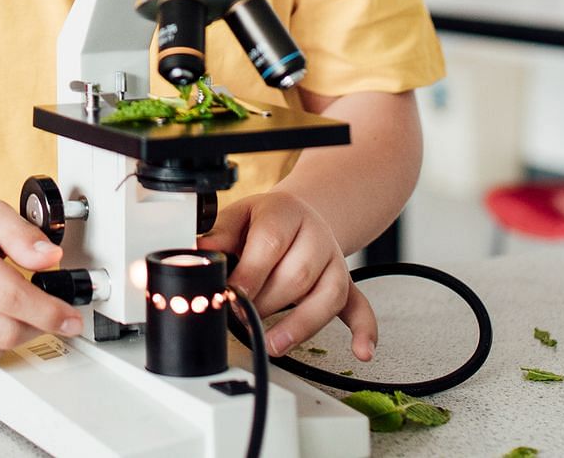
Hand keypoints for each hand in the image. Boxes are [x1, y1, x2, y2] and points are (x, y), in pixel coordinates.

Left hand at [198, 190, 376, 360]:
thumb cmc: (268, 219)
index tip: (231, 295)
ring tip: (273, 344)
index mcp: (285, 213)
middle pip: (297, 276)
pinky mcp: (347, 285)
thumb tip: (199, 252)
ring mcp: (334, 263)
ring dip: (300, 324)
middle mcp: (316, 238)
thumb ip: (219, 235)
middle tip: (240, 319)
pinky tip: (362, 351)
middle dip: (266, 303)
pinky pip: (361, 308)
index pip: (271, 243)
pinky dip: (364, 330)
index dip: (251, 272)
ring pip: (327, 295)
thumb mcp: (240, 215)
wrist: (303, 213)